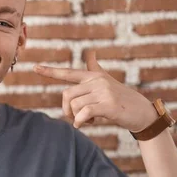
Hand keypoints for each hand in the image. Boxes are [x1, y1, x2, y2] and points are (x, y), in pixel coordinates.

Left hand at [33, 51, 157, 131]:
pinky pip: (83, 114)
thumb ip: (96, 68)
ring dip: (77, 117)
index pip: (68, 73)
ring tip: (89, 120)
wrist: (142, 112)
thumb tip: (91, 52)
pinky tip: (85, 124)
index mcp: (93, 76)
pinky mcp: (108, 105)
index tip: (34, 67)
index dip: (50, 71)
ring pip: (74, 106)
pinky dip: (80, 122)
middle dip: (67, 110)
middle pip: (66, 95)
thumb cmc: (122, 99)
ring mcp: (103, 92)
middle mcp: (97, 81)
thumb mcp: (108, 82)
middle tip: (76, 117)